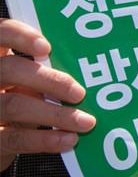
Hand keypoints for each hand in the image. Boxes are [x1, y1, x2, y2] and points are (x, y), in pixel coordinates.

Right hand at [0, 19, 95, 171]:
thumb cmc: (18, 98)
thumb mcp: (25, 81)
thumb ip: (43, 71)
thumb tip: (90, 71)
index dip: (19, 36)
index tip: (47, 47)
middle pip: (9, 69)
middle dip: (49, 80)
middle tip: (79, 93)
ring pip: (14, 105)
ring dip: (56, 114)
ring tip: (85, 122)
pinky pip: (16, 138)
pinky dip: (45, 140)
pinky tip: (69, 139)